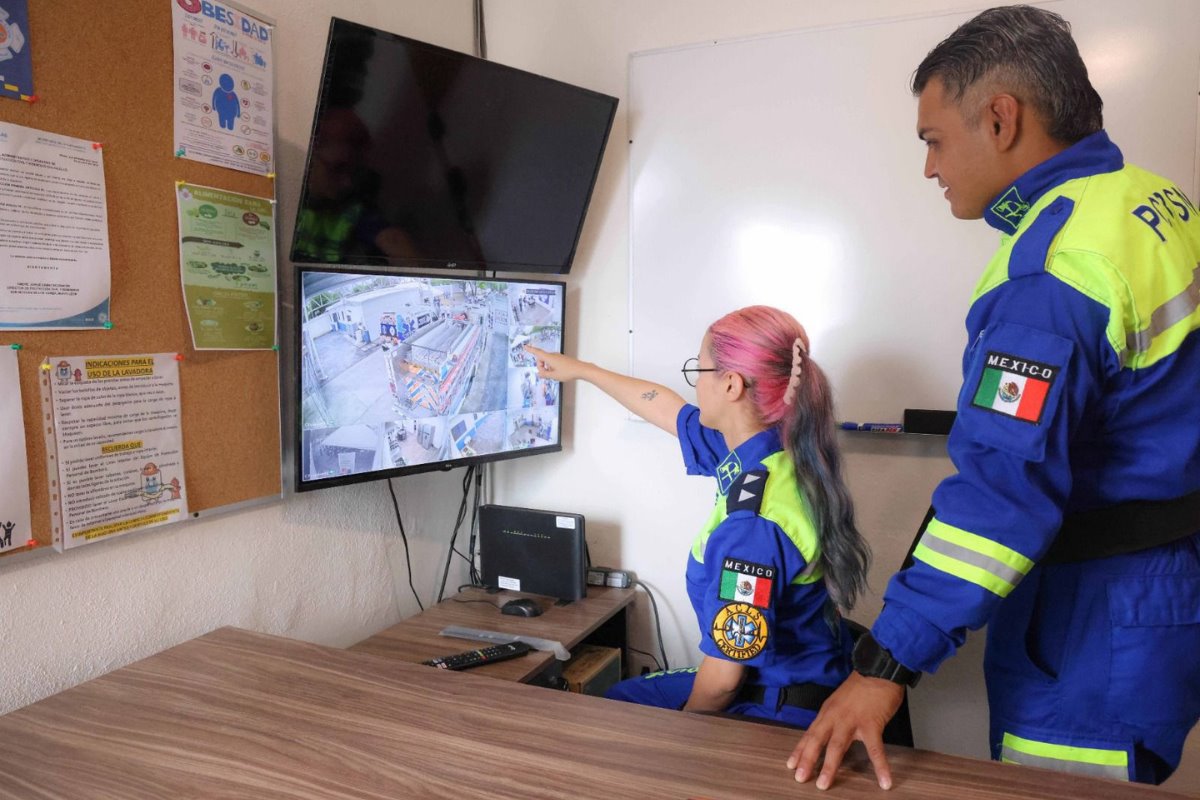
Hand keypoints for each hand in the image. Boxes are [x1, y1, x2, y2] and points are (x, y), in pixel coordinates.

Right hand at [525, 345, 587, 381]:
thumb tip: (539, 373)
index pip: (537, 353)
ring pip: (547, 361)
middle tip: (546, 375)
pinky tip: (558, 373)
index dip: (530, 350)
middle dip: (541, 366)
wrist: (580, 369)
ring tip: (554, 375)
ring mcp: (558, 357)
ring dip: (547, 368)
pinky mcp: (561, 359)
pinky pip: (553, 362)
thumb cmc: (568, 372)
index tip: (525, 346)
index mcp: (550, 358)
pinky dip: (552, 367)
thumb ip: (545, 374)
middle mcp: (553, 355)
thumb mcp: (554, 376)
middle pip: (541, 359)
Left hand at [786, 672, 904, 789]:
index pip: (810, 734)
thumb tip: (829, 734)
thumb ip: (834, 718)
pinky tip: (884, 781)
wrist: (879, 670)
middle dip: (807, 760)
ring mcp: (852, 721)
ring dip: (829, 766)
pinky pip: (875, 749)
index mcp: (827, 712)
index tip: (791, 765)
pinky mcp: (871, 724)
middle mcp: (835, 717)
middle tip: (800, 778)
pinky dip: (880, 766)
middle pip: (817, 741)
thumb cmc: (861, 686)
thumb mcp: (840, 701)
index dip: (800, 750)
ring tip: (824, 784)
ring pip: (837, 746)